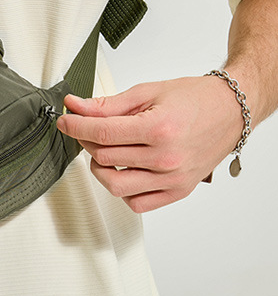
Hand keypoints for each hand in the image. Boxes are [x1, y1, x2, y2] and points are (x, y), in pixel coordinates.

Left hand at [55, 75, 243, 212]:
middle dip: (87, 142)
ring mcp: (173, 179)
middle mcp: (166, 158)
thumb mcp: (149, 92)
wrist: (230, 111)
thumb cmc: (194, 98)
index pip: (102, 133)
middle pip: (105, 158)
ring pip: (116, 186)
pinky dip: (123, 190)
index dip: (76, 126)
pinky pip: (137, 203)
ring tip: (105, 151)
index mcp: (158, 129)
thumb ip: (110, 104)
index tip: (64, 120)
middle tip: (86, 128)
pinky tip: (125, 170)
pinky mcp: (178, 191)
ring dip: (101, 169)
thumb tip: (77, 107)